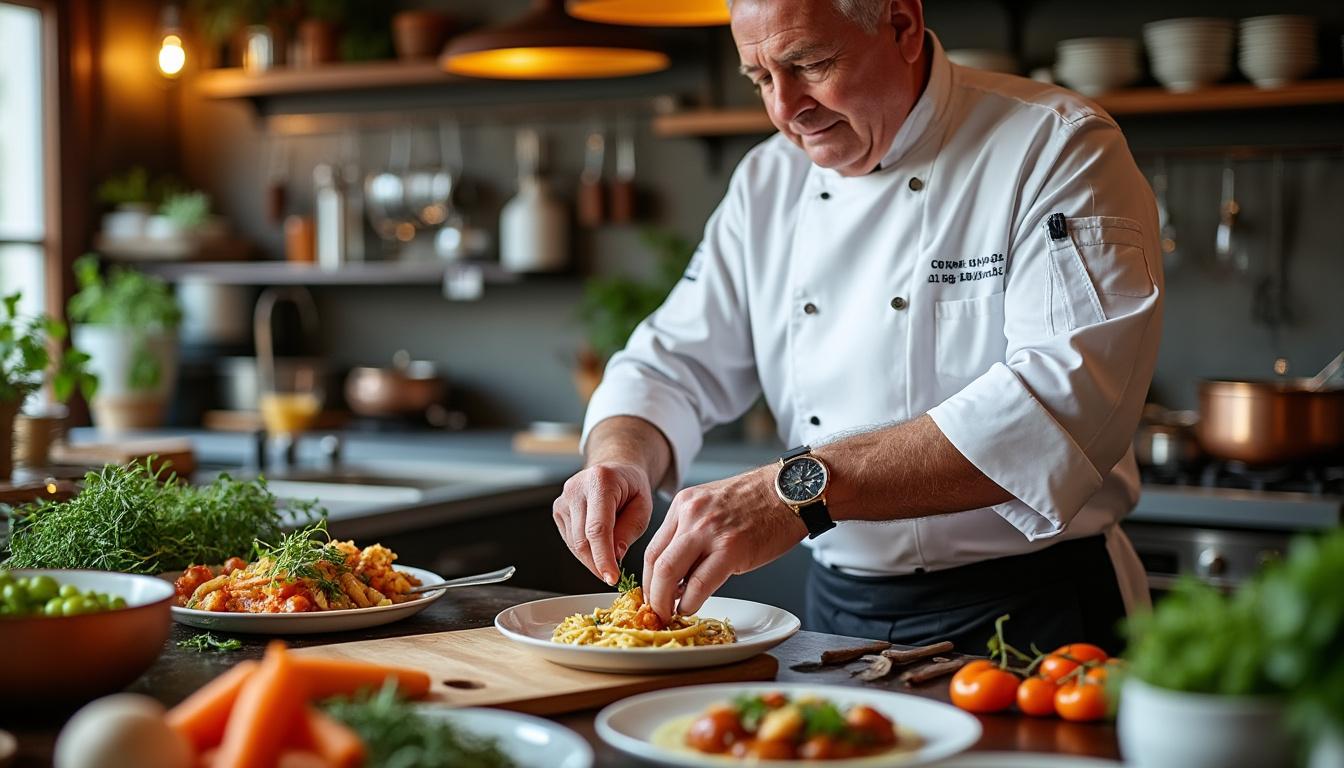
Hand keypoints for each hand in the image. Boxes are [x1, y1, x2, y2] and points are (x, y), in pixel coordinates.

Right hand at [553, 462, 654, 585]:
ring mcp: (563, 498)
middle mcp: (576, 488)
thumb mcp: (643, 507)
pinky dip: (585, 551)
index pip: (597, 528)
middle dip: (598, 564)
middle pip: (582, 539)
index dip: (603, 558)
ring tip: (609, 558)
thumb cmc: (631, 488)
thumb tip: (614, 557)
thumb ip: (629, 530)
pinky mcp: (558, 509)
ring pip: (574, 544)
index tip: (612, 578)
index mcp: (601, 481)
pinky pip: (570, 541)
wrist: (615, 470)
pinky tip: (598, 547)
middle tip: (613, 576)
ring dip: (592, 559)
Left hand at [643, 464, 807, 619]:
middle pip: (654, 562)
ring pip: (669, 573)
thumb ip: (693, 533)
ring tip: (669, 614)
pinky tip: (691, 608)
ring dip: (664, 601)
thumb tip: (681, 576)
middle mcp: (691, 514)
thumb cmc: (760, 501)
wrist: (793, 491)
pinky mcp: (731, 548)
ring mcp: (709, 531)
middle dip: (651, 594)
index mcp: (684, 504)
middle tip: (655, 612)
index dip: (648, 579)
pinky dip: (691, 602)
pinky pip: (700, 583)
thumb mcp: (714, 505)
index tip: (652, 595)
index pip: (653, 547)